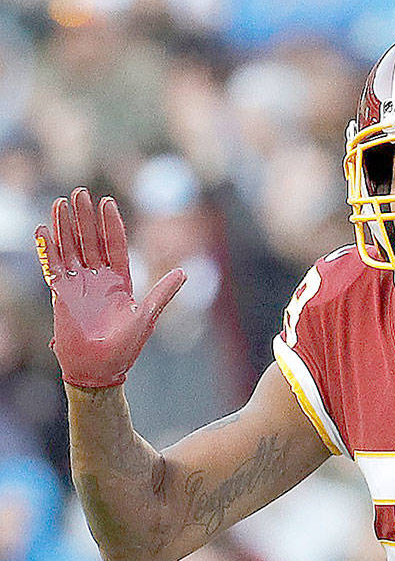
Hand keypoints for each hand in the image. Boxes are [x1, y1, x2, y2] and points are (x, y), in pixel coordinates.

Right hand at [35, 187, 184, 387]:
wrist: (100, 368)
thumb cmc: (126, 346)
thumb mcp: (148, 315)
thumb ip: (163, 292)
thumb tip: (185, 272)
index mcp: (120, 281)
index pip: (115, 245)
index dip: (111, 224)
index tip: (108, 202)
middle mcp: (98, 279)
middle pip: (91, 240)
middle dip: (86, 217)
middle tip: (80, 192)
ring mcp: (78, 284)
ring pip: (70, 248)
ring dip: (66, 226)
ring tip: (61, 202)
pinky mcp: (61, 294)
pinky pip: (52, 266)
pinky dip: (48, 248)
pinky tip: (44, 229)